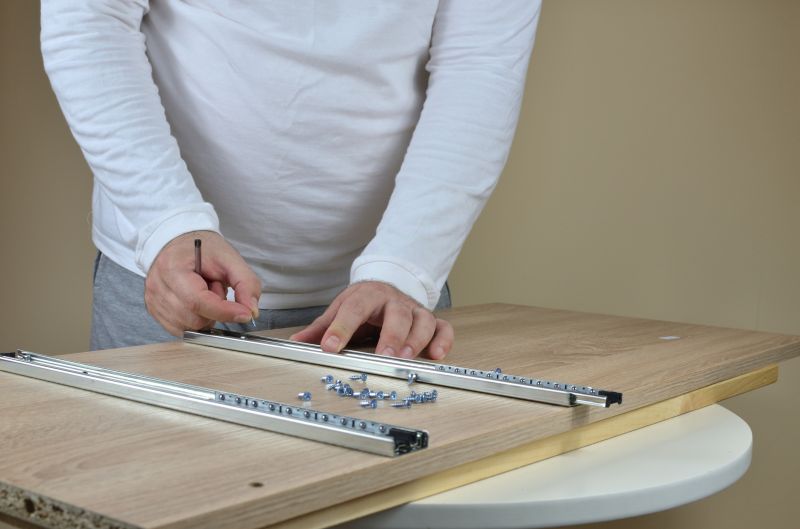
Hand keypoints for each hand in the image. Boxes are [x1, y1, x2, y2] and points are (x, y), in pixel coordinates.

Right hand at [144, 231, 260, 335]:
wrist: (180, 242)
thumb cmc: (203, 249)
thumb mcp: (230, 259)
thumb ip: (245, 284)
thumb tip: (250, 312)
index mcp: (172, 268)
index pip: (198, 301)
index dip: (224, 311)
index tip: (244, 314)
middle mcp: (157, 286)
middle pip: (194, 318)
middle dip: (214, 309)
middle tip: (215, 288)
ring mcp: (153, 300)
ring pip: (188, 327)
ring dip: (204, 315)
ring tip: (204, 292)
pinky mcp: (154, 310)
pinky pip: (180, 329)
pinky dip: (194, 320)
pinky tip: (196, 302)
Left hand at [290, 281, 453, 359]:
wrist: (389, 284)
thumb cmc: (365, 303)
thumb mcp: (341, 308)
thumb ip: (322, 327)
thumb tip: (295, 341)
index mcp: (367, 296)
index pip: (354, 309)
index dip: (341, 327)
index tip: (330, 346)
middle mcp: (394, 301)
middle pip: (397, 314)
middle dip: (391, 335)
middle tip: (383, 355)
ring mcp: (415, 311)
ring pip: (423, 321)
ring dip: (416, 340)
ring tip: (406, 358)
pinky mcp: (431, 322)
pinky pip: (443, 329)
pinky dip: (443, 341)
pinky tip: (436, 355)